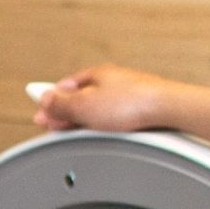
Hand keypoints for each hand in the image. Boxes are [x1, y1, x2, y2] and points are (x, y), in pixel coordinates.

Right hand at [34, 64, 180, 132]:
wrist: (169, 110)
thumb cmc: (131, 103)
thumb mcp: (84, 105)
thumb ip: (61, 103)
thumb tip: (45, 98)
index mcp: (96, 74)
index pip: (64, 87)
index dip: (50, 102)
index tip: (41, 114)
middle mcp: (111, 81)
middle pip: (80, 98)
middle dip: (66, 113)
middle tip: (54, 128)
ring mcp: (126, 95)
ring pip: (97, 109)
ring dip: (84, 121)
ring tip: (78, 134)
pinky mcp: (139, 110)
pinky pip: (113, 118)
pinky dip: (103, 126)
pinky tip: (103, 134)